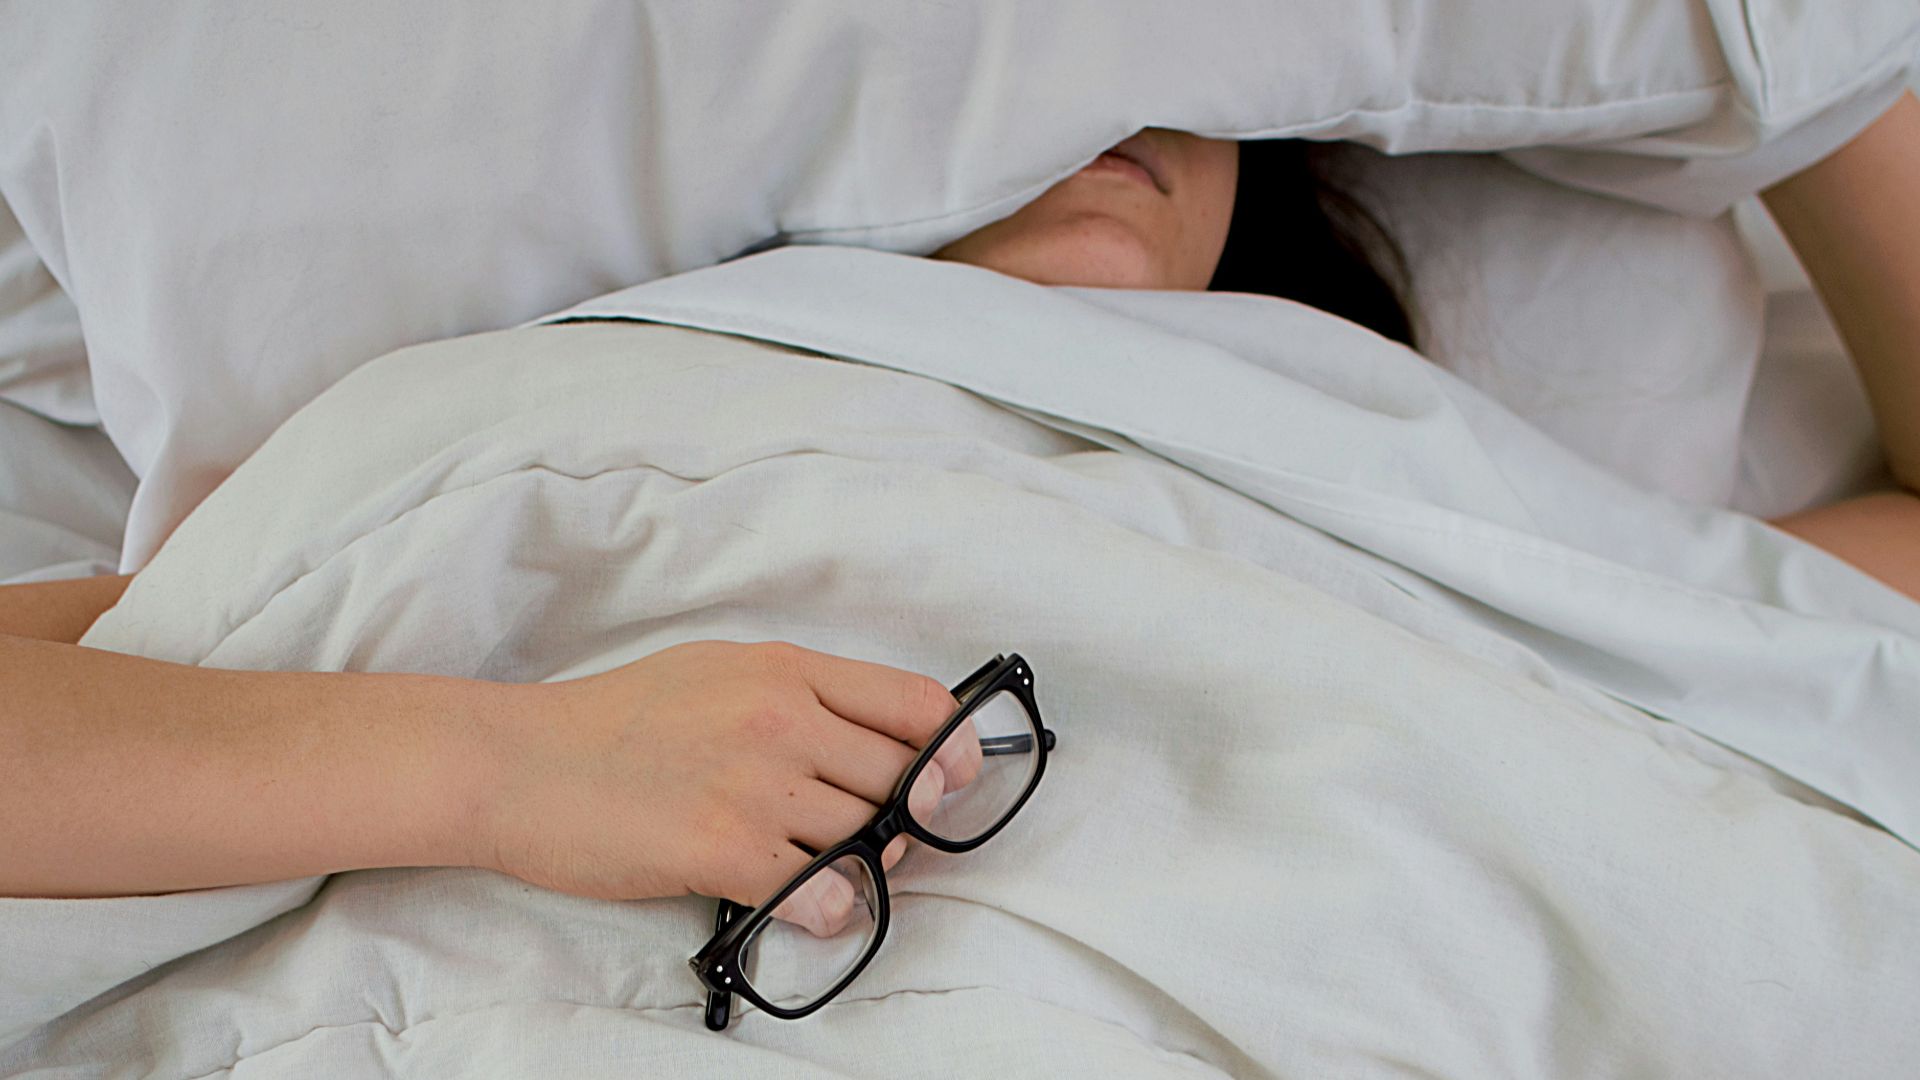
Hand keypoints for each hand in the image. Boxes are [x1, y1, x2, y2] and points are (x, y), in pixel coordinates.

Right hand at [473, 640, 969, 933]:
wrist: (516, 762)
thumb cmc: (611, 722)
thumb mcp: (715, 671)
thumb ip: (797, 697)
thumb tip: (871, 742)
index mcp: (784, 669)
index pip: (916, 703)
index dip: (953, 750)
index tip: (953, 780)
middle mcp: (780, 717)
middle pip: (903, 779)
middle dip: (907, 820)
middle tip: (879, 840)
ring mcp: (754, 782)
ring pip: (868, 837)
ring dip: (866, 867)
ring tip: (829, 872)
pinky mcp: (722, 847)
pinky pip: (823, 890)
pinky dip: (830, 908)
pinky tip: (806, 904)